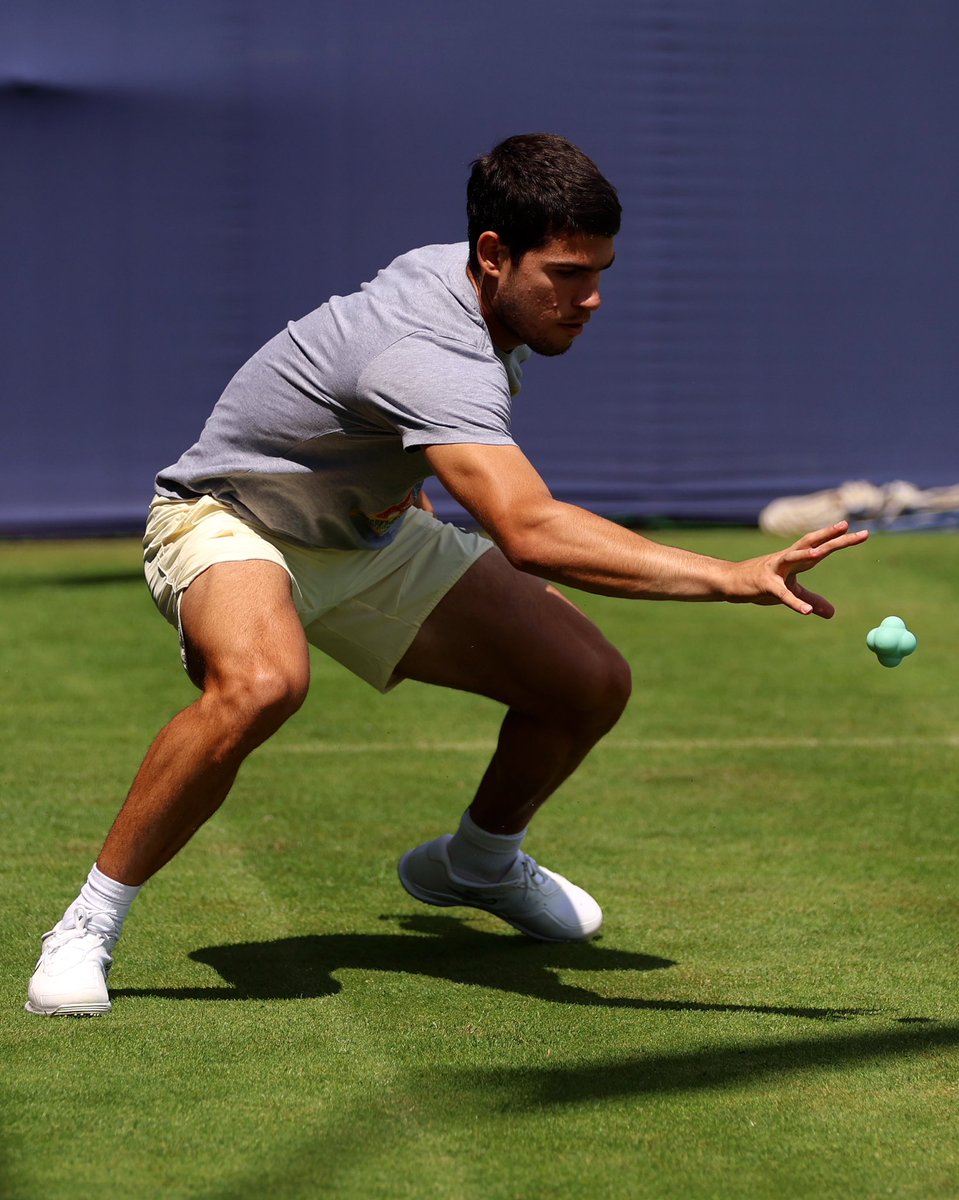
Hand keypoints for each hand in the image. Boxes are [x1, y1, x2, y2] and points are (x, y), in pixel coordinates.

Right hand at [729, 521, 868, 617]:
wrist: (731, 582)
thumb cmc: (762, 583)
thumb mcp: (791, 592)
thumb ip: (812, 600)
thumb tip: (832, 613)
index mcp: (796, 559)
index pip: (821, 546)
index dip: (839, 539)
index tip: (862, 533)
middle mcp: (787, 559)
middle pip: (811, 544)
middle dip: (829, 536)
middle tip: (848, 527)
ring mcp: (775, 570)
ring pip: (792, 558)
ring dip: (805, 554)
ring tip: (822, 552)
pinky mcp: (765, 585)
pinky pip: (781, 594)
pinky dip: (794, 602)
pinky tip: (806, 611)